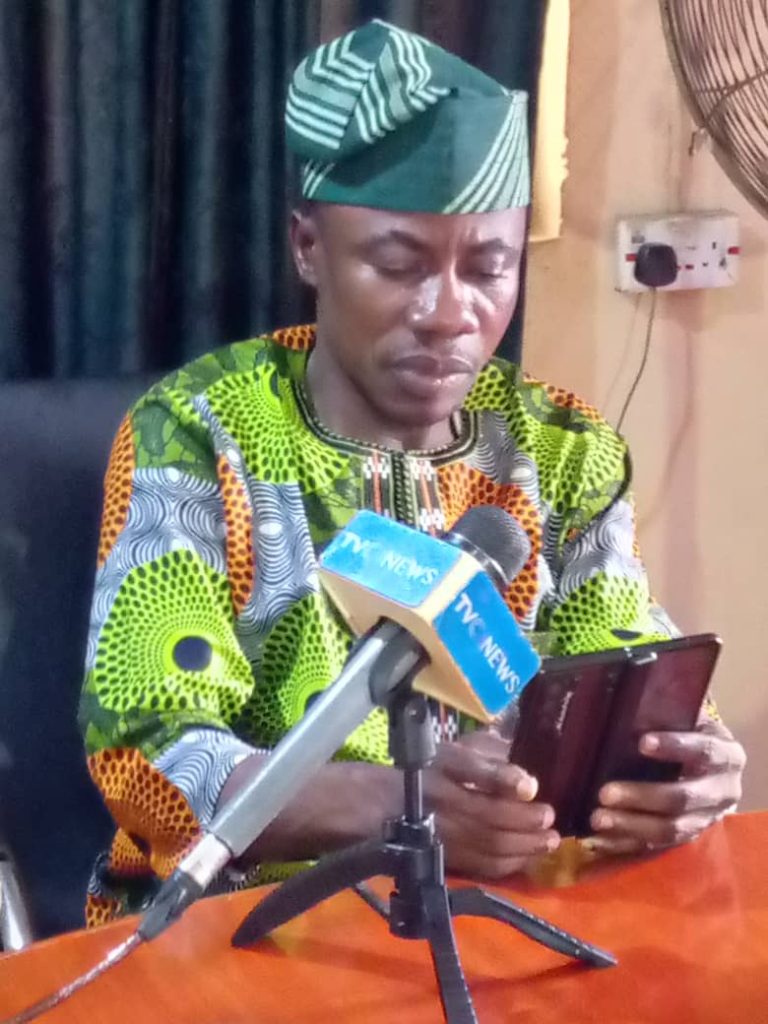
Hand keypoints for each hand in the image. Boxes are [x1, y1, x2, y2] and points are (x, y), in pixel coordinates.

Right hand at [425, 730, 559, 878]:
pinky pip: (483, 865)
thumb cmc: (438, 767)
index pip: (472, 769)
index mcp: (445, 764)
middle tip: (549, 816)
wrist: (394, 801)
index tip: (531, 786)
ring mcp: (443, 831)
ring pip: (489, 843)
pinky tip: (529, 856)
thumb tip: (527, 761)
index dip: (503, 779)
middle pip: (487, 813)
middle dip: (524, 819)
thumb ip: (492, 750)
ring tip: (549, 840)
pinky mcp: (446, 855)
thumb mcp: (461, 748)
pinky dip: (510, 862)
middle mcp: (442, 798)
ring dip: (524, 845)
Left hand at [588, 714, 745, 853]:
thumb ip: (669, 715)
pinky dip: (626, 844)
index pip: (704, 751)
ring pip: (670, 829)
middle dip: (642, 796)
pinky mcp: (687, 839)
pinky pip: (655, 848)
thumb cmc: (693, 737)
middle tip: (605, 792)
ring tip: (597, 818)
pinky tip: (598, 839)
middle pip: (683, 798)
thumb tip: (629, 700)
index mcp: (727, 757)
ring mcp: (705, 820)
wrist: (716, 772)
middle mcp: (722, 792)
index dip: (675, 747)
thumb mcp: (691, 722)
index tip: (642, 742)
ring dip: (631, 825)